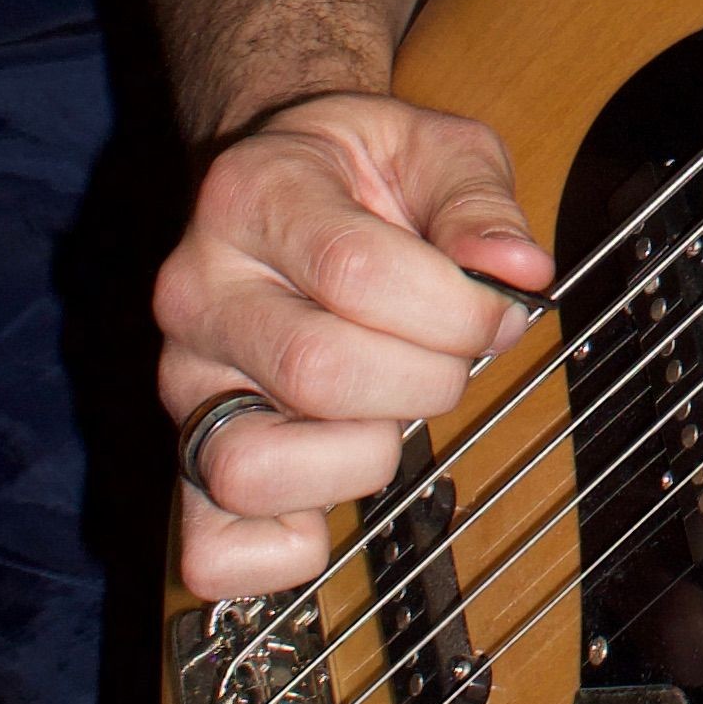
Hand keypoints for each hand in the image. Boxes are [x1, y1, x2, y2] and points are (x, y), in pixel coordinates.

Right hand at [155, 90, 552, 601]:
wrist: (277, 178)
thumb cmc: (359, 174)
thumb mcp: (435, 151)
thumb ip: (479, 206)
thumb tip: (519, 277)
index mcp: (253, 195)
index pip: (357, 273)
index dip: (454, 308)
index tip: (496, 309)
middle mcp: (197, 291)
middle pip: (316, 371)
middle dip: (425, 379)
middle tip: (448, 358)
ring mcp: (184, 382)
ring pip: (250, 467)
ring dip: (356, 461)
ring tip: (382, 413)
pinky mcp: (187, 457)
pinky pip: (214, 552)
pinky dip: (288, 550)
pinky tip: (335, 486)